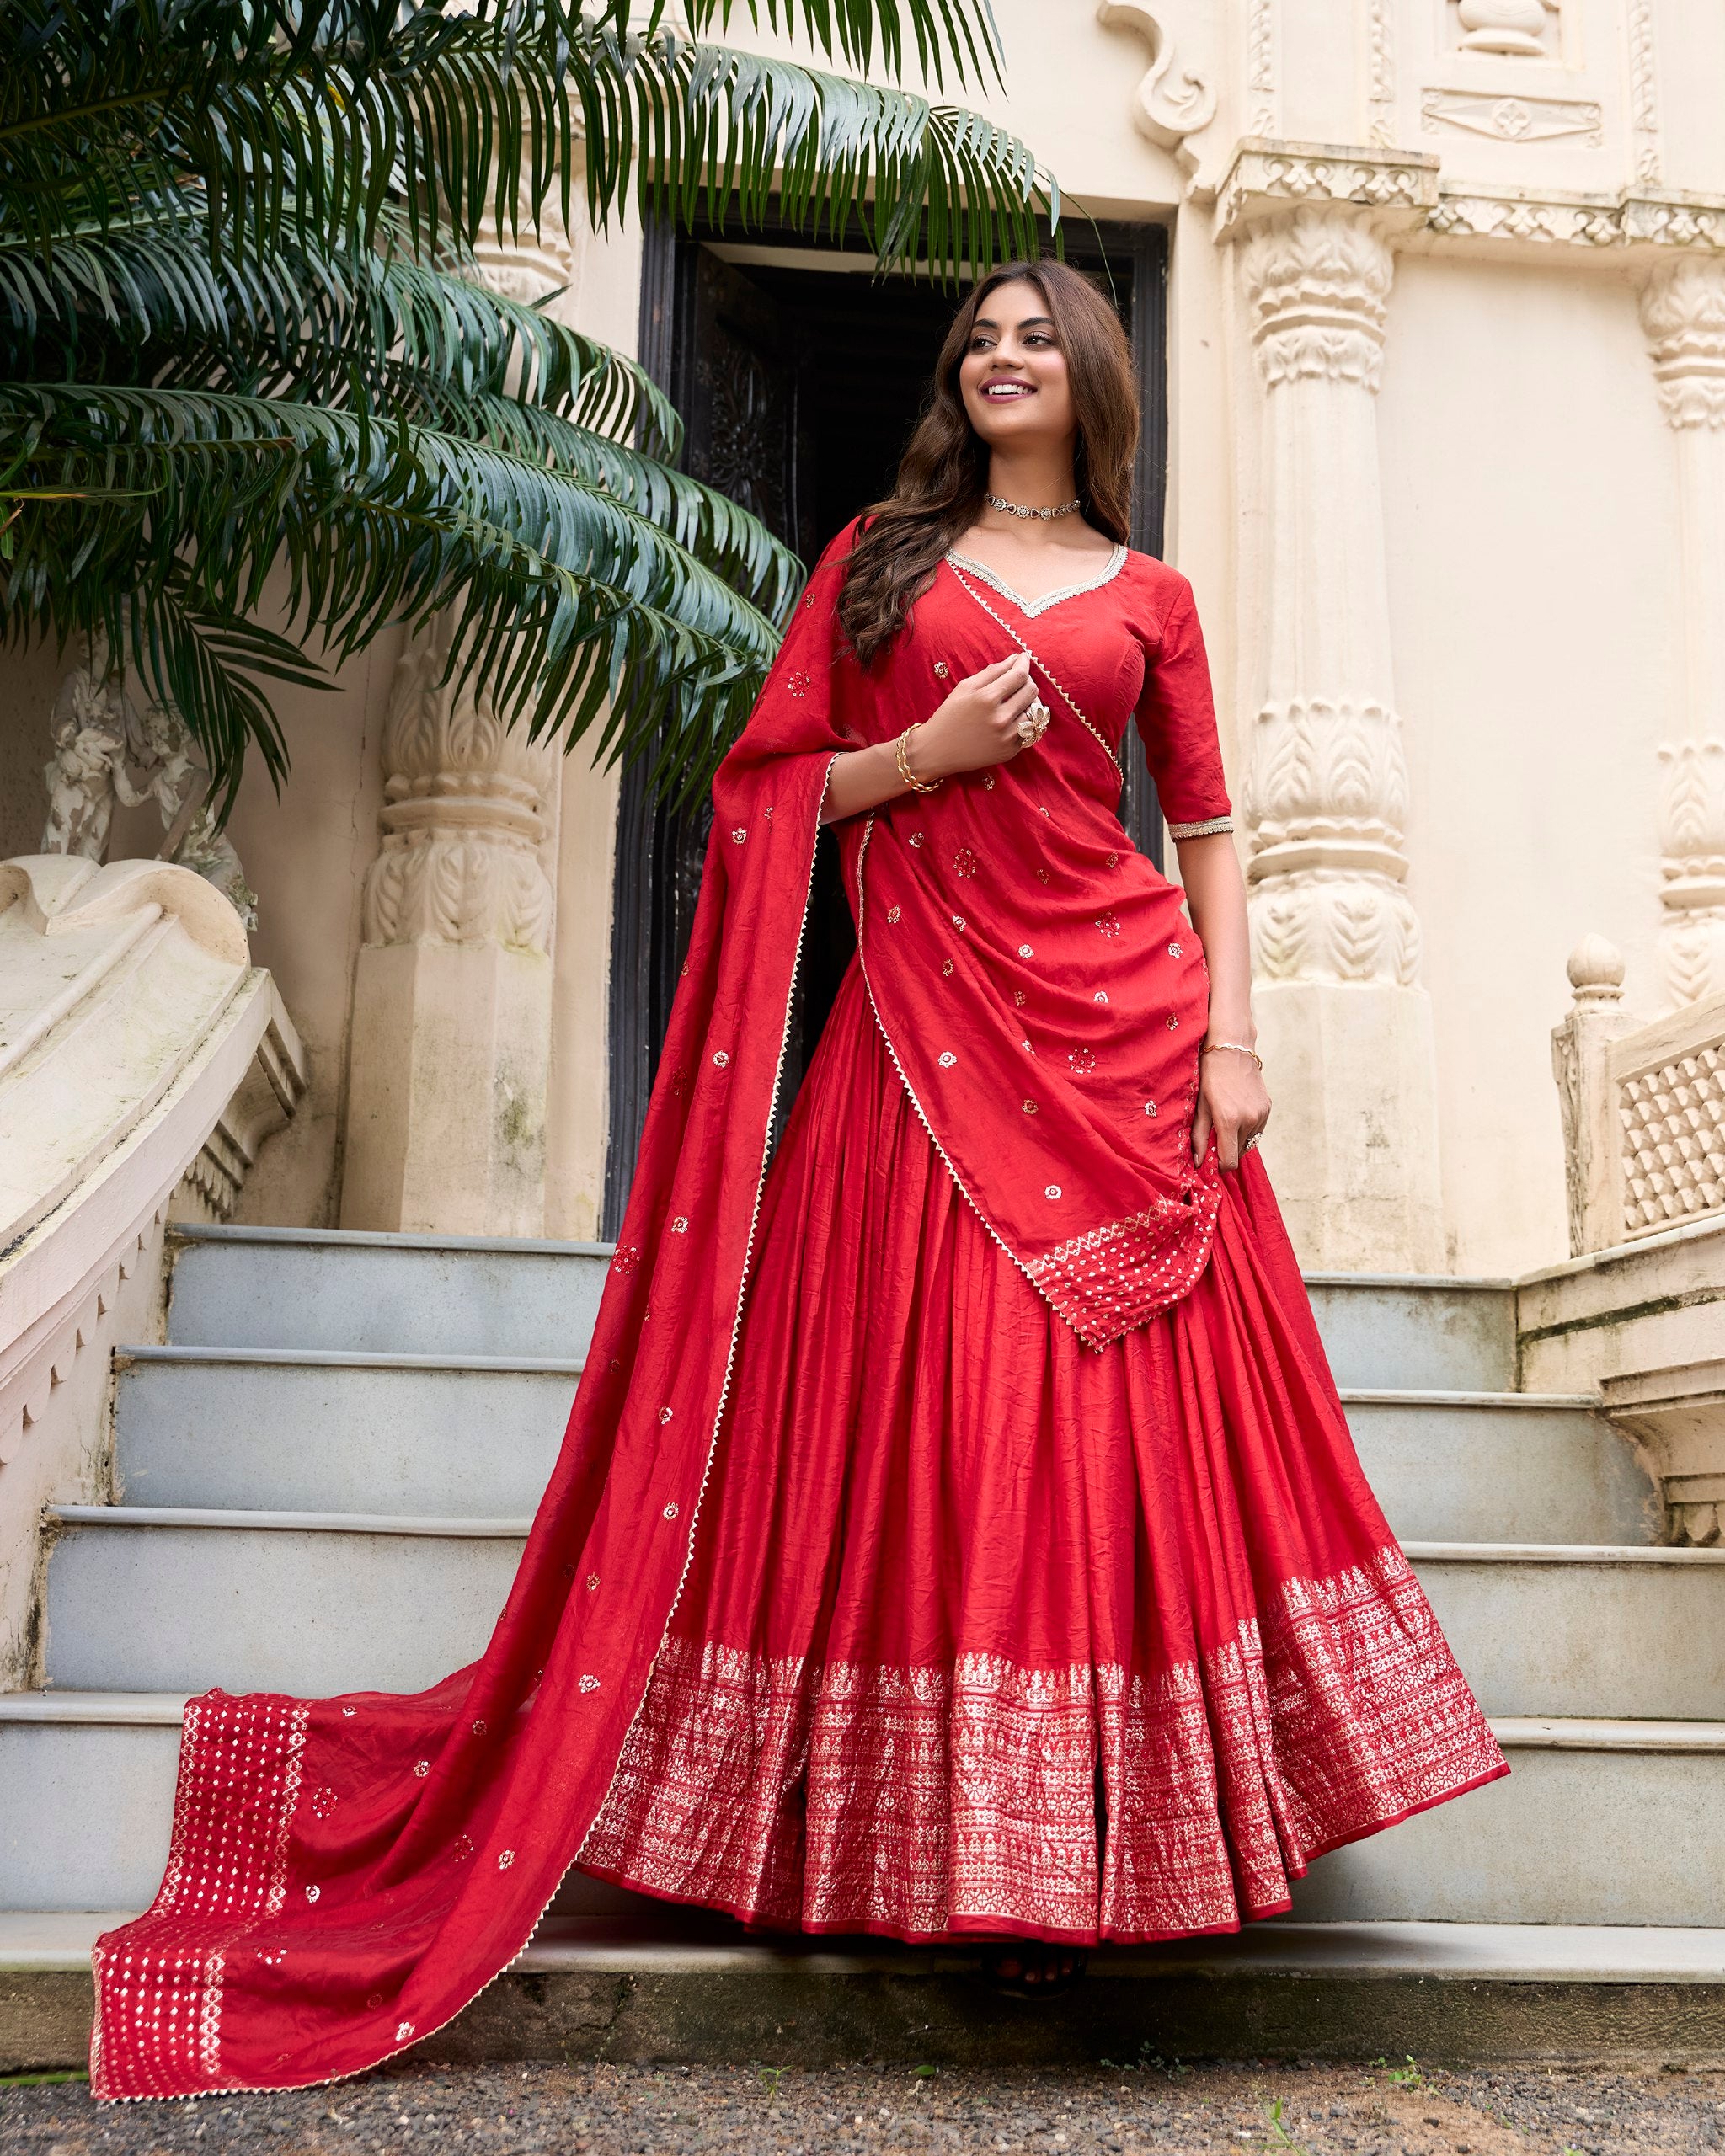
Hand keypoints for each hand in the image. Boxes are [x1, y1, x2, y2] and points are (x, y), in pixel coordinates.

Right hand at [910, 652, 1039, 778]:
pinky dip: (1022, 721)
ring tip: (1013, 701)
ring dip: (1027, 702)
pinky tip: (1007, 720)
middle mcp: (1000, 718)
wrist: (937, 751)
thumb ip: (992, 671)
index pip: (1019, 675)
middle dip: (1027, 681)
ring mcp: (1007, 737)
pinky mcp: (1010, 751)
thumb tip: (1015, 659)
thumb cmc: (949, 716)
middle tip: (1017, 680)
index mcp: (987, 698)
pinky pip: (1028, 730)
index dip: (1024, 663)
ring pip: (1034, 712)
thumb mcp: (965, 687)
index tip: (1023, 659)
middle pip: (1031, 691)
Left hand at [1191, 1045, 1270, 1171]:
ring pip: (1249, 1142)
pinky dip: (1246, 1129)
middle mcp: (1249, 1120)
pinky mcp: (1267, 1109)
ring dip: (1237, 1140)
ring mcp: (1261, 1114)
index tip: (1211, 1160)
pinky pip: (1257, 1130)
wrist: (1231, 1048)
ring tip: (1225, 1121)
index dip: (1220, 1165)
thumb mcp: (1200, 1105)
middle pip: (1239, 1153)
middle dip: (1226, 1150)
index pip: (1230, 1161)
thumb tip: (1197, 1161)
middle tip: (1214, 1135)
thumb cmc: (1210, 1074)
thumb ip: (1199, 1136)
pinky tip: (1236, 1114)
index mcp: (1229, 1120)